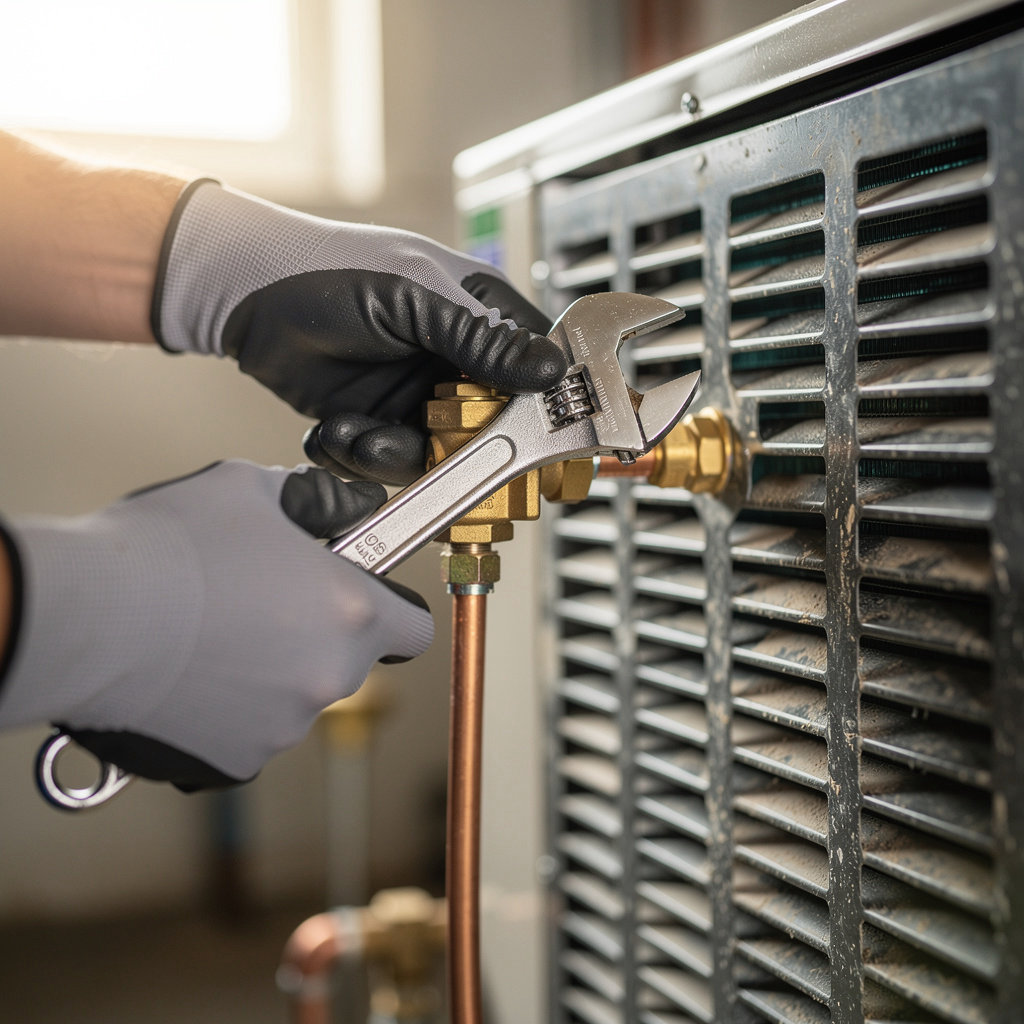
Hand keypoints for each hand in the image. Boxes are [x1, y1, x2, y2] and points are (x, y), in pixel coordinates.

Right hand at [0, 461, 432, 789]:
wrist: (90, 617)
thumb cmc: (173, 546)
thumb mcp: (252, 489)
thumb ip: (315, 500)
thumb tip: (343, 506)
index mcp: (352, 611)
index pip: (414, 629)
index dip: (392, 611)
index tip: (366, 599)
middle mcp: (331, 676)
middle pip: (349, 660)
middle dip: (318, 635)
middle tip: (264, 605)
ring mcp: (285, 726)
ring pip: (296, 697)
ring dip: (272, 673)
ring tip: (214, 638)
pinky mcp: (236, 761)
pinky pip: (250, 732)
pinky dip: (231, 711)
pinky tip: (191, 677)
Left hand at [153, 182, 567, 482]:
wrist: (246, 294)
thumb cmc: (332, 269)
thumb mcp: (415, 299)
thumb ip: (480, 340)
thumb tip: (551, 370)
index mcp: (479, 315)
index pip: (532, 368)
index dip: (534, 408)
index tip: (520, 440)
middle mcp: (452, 361)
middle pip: (485, 428)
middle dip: (448, 446)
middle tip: (411, 441)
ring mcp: (414, 394)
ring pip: (431, 453)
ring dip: (388, 456)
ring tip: (350, 435)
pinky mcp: (375, 420)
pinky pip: (383, 460)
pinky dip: (354, 456)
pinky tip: (329, 431)